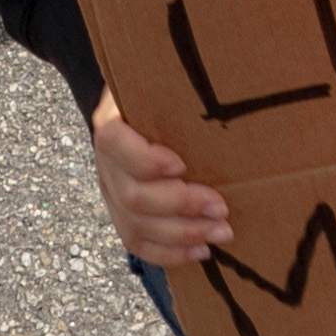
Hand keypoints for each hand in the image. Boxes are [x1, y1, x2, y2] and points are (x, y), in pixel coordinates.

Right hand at [88, 91, 232, 262]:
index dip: (146, 161)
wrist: (139, 110)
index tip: (181, 165)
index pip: (114, 143)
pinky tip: (201, 252)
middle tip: (221, 207)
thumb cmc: (162, 93)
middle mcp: (105, 162)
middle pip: (133, 196)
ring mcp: (110, 193)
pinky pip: (138, 245)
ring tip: (220, 232)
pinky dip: (170, 254)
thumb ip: (180, 88)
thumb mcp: (162, 81)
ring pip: (136, 227)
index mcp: (110, 122)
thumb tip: (230, 86)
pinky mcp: (121, 217)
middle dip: (181, 206)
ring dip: (183, 234)